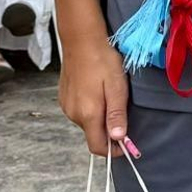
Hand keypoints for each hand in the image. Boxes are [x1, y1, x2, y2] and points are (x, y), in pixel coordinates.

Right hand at [59, 34, 129, 153]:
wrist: (81, 40)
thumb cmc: (101, 60)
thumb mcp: (117, 88)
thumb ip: (117, 115)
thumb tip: (118, 138)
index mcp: (87, 114)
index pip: (98, 146)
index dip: (114, 151)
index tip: (126, 145)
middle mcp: (73, 113)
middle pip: (93, 135)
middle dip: (109, 131)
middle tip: (123, 112)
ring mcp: (67, 106)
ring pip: (87, 123)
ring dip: (100, 119)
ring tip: (110, 97)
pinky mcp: (65, 98)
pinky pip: (80, 112)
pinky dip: (91, 109)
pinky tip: (97, 92)